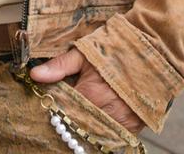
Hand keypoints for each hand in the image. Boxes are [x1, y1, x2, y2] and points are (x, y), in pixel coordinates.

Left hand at [29, 48, 143, 134]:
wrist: (149, 46)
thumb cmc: (114, 47)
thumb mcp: (84, 52)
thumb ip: (59, 66)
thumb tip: (34, 75)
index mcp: (89, 94)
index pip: (63, 111)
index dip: (56, 109)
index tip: (52, 104)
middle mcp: (105, 112)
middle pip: (79, 125)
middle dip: (71, 119)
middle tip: (67, 111)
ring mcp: (121, 121)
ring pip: (96, 132)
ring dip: (88, 126)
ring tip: (83, 115)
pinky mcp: (134, 126)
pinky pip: (114, 135)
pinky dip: (105, 130)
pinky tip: (99, 120)